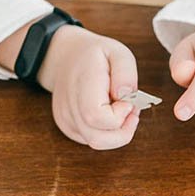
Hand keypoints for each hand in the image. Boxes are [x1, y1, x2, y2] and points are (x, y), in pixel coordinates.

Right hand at [36, 26, 139, 149]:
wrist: (64, 58)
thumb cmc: (93, 55)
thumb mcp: (117, 52)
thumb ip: (126, 74)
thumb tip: (127, 98)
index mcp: (81, 83)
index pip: (97, 116)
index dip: (119, 116)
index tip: (128, 101)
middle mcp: (69, 105)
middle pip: (97, 139)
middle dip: (123, 131)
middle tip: (130, 109)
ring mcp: (65, 118)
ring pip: (95, 143)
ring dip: (116, 133)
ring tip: (121, 111)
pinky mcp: (67, 127)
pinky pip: (91, 140)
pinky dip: (106, 132)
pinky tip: (108, 114)